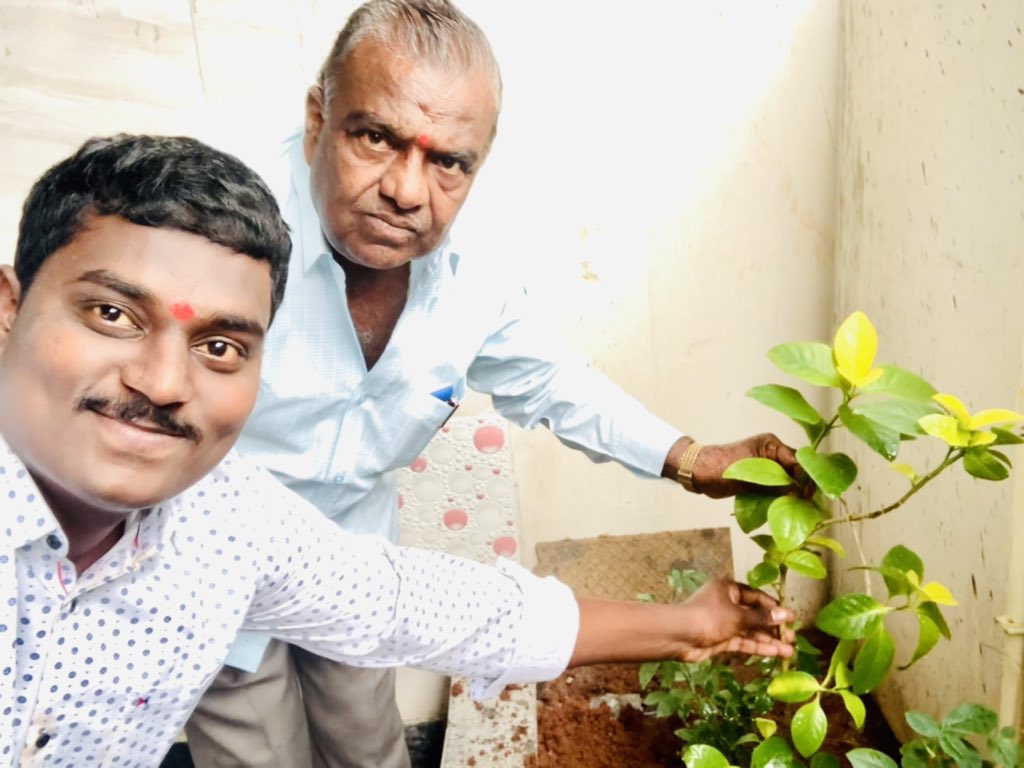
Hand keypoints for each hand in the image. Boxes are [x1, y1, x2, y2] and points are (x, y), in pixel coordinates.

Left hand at [666, 433, 804, 498]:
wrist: (697, 472)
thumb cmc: (718, 468)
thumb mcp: (748, 477)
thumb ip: (773, 484)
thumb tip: (796, 494)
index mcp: (771, 445)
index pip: (798, 460)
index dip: (806, 478)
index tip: (808, 496)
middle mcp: (772, 453)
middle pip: (797, 469)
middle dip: (803, 486)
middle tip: (807, 505)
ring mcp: (767, 465)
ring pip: (789, 479)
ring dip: (794, 493)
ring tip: (800, 509)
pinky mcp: (761, 477)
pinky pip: (778, 486)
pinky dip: (783, 496)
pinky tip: (787, 508)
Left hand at [670, 578, 794, 661]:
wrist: (679, 636)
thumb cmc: (709, 617)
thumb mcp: (738, 616)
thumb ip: (761, 617)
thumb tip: (784, 615)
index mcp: (729, 589)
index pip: (756, 596)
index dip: (774, 607)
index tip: (791, 618)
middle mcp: (727, 604)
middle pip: (755, 615)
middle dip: (773, 627)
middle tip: (792, 637)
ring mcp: (725, 623)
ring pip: (751, 631)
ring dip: (769, 640)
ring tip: (789, 650)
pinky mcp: (722, 639)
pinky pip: (744, 642)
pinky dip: (758, 647)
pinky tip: (775, 653)